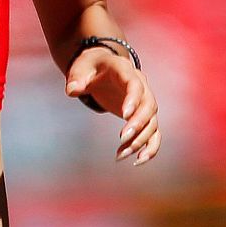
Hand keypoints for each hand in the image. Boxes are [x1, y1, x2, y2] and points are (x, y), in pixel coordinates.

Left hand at [66, 49, 159, 164]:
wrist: (102, 66)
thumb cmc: (90, 66)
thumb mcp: (80, 67)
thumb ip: (76, 78)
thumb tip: (72, 91)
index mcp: (126, 71)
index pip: (135, 85)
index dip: (133, 100)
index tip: (124, 115)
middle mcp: (142, 86)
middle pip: (149, 106)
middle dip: (138, 124)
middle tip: (122, 138)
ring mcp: (145, 102)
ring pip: (152, 123)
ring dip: (141, 140)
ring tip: (122, 155)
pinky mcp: (143, 116)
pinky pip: (153, 133)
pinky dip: (149, 147)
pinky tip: (137, 160)